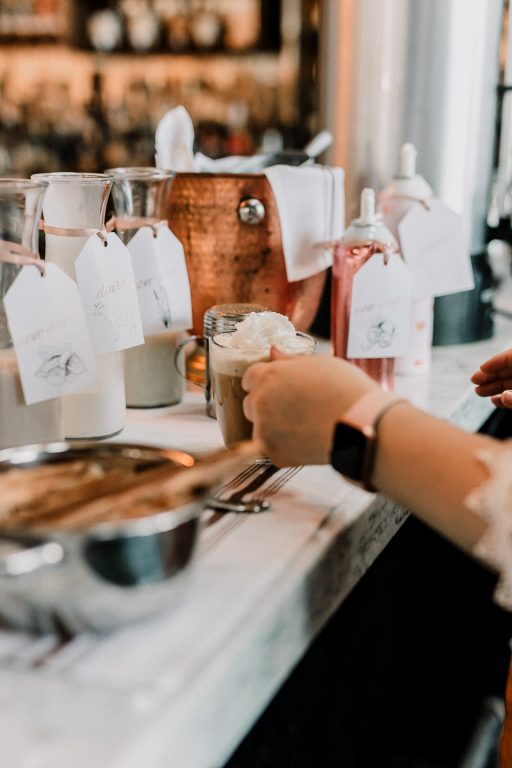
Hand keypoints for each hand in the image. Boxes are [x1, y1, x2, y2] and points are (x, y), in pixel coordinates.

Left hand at [241, 349, 377, 466]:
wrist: (363, 425)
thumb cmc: (347, 389)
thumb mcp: (319, 364)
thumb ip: (289, 361)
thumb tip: (273, 351)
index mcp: (267, 376)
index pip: (249, 378)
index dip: (263, 381)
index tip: (277, 387)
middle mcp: (259, 403)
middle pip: (250, 404)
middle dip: (266, 405)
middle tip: (293, 407)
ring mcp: (265, 431)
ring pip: (259, 428)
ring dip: (273, 427)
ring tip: (303, 425)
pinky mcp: (275, 454)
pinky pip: (271, 448)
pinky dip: (284, 446)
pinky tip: (305, 440)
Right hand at [471, 349, 511, 407]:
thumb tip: (504, 397)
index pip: (511, 357)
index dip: (496, 361)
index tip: (481, 368)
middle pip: (509, 370)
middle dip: (491, 375)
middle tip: (474, 380)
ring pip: (511, 382)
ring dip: (495, 387)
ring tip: (478, 391)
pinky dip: (506, 397)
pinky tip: (494, 400)